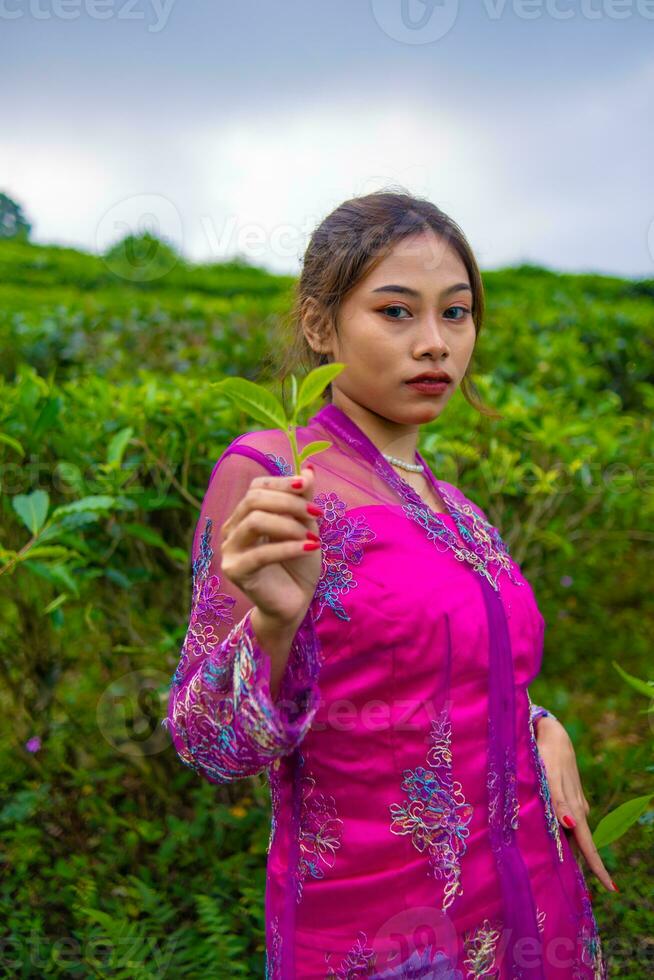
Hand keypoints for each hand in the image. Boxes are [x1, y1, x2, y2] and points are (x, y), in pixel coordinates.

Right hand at [219, 465, 322, 628]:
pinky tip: (310, 547)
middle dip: (288, 502)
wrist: (294, 603)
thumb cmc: (298, 565)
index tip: (308, 488)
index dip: (282, 483)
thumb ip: (303, 500)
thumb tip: (308, 469)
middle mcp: (232, 529)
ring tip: (312, 536)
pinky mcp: (235, 571)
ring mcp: (230, 550)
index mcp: (245, 516)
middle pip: (253, 499)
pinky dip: (288, 547)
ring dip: (288, 524)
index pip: (256, 487)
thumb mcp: (305, 527)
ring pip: (254, 521)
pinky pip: (261, 553)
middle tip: (316, 512)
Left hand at [535, 714, 617, 892]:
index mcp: (576, 809)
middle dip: (580, 864)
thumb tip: (571, 826)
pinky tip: (553, 835)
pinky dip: (561, 830)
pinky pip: (566, 819)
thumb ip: (558, 802)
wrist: (551, 733)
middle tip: (574, 887)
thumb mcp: (549, 778)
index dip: (598, 868)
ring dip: (568, 847)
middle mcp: (578, 809)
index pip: (588, 845)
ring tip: (559, 867)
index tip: (612, 889)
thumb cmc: (546, 755)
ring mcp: (573, 802)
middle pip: (580, 843)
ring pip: (572, 831)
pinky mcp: (567, 795)